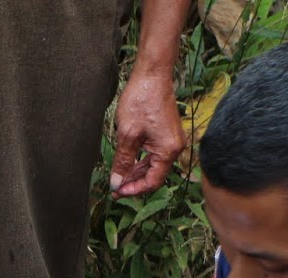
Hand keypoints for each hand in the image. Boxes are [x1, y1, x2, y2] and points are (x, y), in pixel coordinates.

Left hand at [109, 70, 184, 197]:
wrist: (152, 75)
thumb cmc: (142, 100)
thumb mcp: (127, 135)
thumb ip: (123, 162)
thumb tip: (117, 183)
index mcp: (168, 150)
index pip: (153, 181)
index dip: (134, 190)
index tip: (117, 192)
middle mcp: (174, 147)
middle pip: (153, 175)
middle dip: (133, 183)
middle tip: (113, 190)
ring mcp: (171, 140)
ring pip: (152, 166)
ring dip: (135, 174)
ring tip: (117, 179)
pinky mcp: (165, 134)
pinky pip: (153, 154)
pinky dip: (139, 161)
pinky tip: (126, 165)